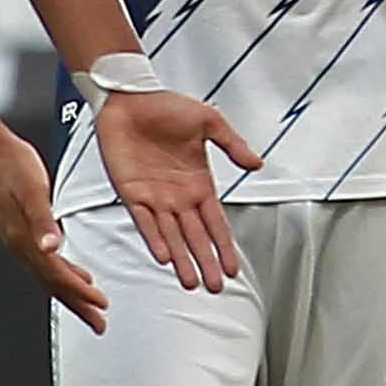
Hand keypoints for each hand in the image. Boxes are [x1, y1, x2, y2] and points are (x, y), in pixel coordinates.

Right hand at [0, 119, 96, 327]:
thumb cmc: (9, 165)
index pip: (56, 276)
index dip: (79, 293)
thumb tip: (52, 247)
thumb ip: (44, 221)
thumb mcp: (33, 190)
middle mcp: (20, 244)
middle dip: (77, 305)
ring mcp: (19, 239)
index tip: (99, 307)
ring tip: (90, 306)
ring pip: (49, 275)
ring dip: (71, 293)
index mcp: (24, 238)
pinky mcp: (20, 229)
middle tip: (97, 323)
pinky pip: (44, 261)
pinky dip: (62, 271)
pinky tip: (73, 271)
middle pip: (53, 285)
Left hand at [89, 84, 259, 289]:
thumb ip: (232, 145)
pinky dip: (154, 240)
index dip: (224, 245)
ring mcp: (154, 197)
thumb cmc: (166, 106)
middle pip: (196, 237)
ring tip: (192, 283)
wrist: (128, 98)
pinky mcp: (131, 193)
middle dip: (207, 262)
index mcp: (199, 182)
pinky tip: (165, 257)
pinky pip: (145, 222)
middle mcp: (178, 196)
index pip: (215, 222)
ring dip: (182, 260)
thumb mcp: (209, 122)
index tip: (234, 268)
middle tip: (217, 287)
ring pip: (171, 237)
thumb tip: (257, 165)